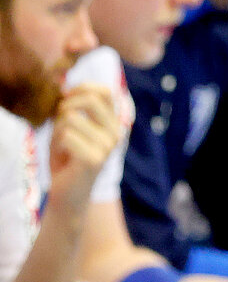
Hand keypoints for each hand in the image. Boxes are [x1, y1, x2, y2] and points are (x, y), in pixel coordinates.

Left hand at [46, 84, 121, 214]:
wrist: (68, 193)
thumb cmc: (66, 159)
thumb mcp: (68, 129)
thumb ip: (70, 110)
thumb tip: (65, 88)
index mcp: (113, 122)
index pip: (105, 91)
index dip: (82, 88)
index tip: (66, 97)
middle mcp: (116, 131)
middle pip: (90, 100)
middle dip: (66, 106)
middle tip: (58, 120)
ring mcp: (107, 146)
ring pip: (71, 120)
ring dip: (58, 132)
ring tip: (62, 146)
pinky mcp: (94, 159)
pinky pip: (66, 137)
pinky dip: (57, 146)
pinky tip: (63, 157)